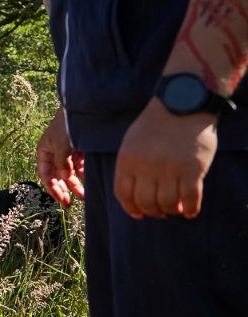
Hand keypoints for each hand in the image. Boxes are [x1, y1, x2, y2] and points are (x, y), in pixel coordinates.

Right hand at [35, 106, 85, 207]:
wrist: (81, 107)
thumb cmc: (66, 124)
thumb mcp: (61, 145)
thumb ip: (62, 164)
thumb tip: (64, 178)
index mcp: (44, 151)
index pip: (45, 175)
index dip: (53, 189)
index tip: (63, 201)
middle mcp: (54, 152)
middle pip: (58, 176)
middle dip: (65, 189)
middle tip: (73, 203)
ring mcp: (67, 150)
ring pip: (70, 172)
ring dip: (76, 183)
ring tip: (85, 194)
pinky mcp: (79, 148)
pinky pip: (80, 165)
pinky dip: (84, 173)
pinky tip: (90, 179)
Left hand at [113, 99, 217, 218]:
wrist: (183, 103)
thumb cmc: (157, 123)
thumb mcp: (131, 141)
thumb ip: (130, 164)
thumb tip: (132, 192)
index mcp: (127, 160)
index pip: (123, 194)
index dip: (131, 208)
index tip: (139, 214)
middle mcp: (146, 167)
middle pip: (146, 202)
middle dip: (153, 211)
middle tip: (161, 212)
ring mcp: (170, 169)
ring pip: (167, 204)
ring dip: (171, 211)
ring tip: (176, 208)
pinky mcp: (192, 169)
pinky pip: (190, 199)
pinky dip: (190, 209)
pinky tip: (190, 211)